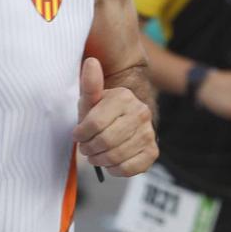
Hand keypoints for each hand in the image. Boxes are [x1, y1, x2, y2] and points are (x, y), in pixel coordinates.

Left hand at [76, 56, 157, 176]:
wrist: (120, 124)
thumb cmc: (100, 112)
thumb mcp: (90, 100)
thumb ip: (90, 84)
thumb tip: (91, 62)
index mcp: (124, 96)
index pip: (94, 123)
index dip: (81, 134)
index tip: (78, 135)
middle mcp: (141, 112)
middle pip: (106, 140)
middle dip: (89, 148)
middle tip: (86, 147)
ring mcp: (149, 132)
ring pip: (116, 155)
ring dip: (100, 160)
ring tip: (96, 155)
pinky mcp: (153, 151)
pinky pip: (130, 168)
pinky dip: (116, 169)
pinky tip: (111, 162)